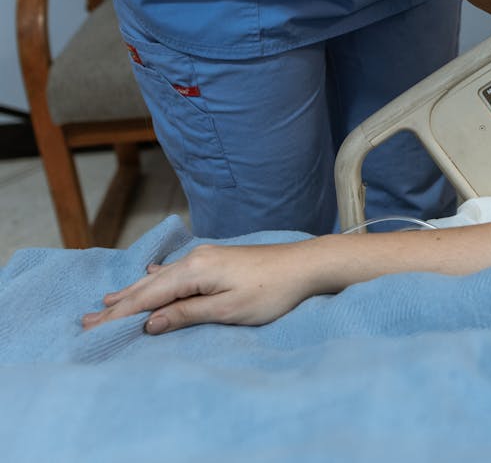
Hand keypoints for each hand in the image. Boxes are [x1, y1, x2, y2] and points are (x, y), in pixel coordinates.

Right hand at [81, 242, 321, 333]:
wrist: (306, 265)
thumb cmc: (273, 290)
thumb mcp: (230, 309)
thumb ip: (188, 314)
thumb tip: (149, 322)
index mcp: (196, 270)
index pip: (148, 296)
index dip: (121, 314)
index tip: (94, 329)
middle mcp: (196, 259)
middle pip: (149, 285)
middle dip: (119, 304)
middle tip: (87, 320)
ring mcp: (207, 257)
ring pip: (161, 277)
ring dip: (135, 291)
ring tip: (107, 302)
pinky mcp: (218, 260)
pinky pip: (177, 271)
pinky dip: (157, 279)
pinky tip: (150, 276)